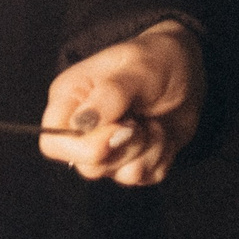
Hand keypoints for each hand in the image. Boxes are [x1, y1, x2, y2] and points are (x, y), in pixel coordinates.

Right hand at [40, 21, 205, 185]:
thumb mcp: (135, 68)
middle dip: (123, 149)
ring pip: (119, 175)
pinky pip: (146, 177)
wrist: (186, 71)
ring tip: (152, 123)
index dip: (81, 148)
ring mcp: (110, 149)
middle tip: (138, 121)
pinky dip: (161, 157)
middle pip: (87, 167)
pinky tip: (161, 132)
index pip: (52, 144)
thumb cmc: (153, 61)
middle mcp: (84, 129)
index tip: (117, 128)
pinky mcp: (135, 160)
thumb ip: (109, 95)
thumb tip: (82, 123)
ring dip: (147, 151)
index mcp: (70, 101)